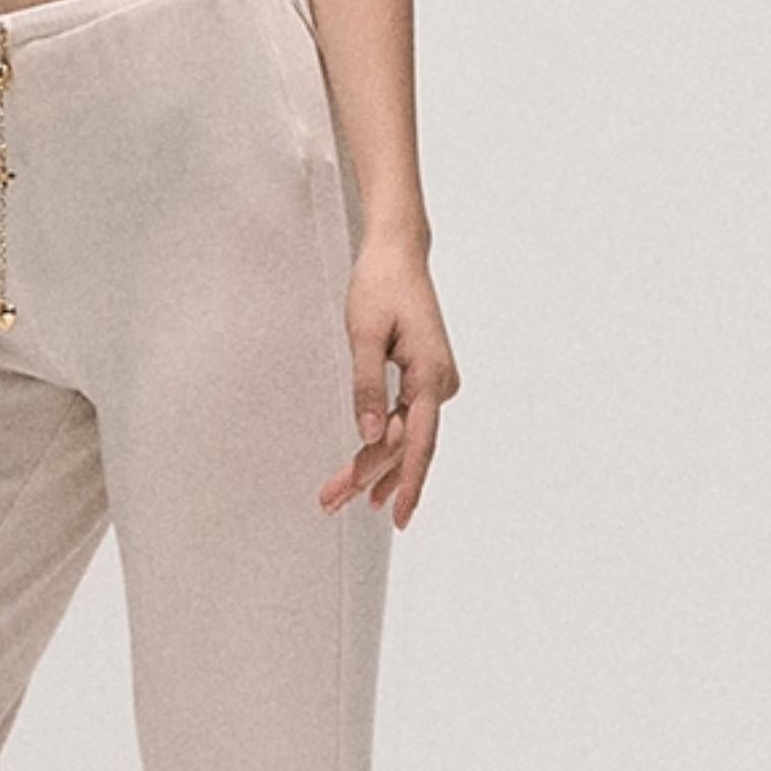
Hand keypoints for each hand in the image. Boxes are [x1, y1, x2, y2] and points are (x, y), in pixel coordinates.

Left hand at [319, 239, 459, 528]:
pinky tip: (372, 472)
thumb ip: (367, 385)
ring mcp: (436, 382)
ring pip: (407, 436)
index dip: (406, 482)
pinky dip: (387, 446)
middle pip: (407, 443)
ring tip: (342, 496)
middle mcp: (441, 383)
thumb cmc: (380, 286)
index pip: (418, 441)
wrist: (397, 254)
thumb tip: (370, 433)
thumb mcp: (365, 333)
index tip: (396, 516)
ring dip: (377, 466)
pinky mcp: (425, 379)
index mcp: (430, 373)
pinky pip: (408, 422)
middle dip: (371, 476)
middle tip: (330, 501)